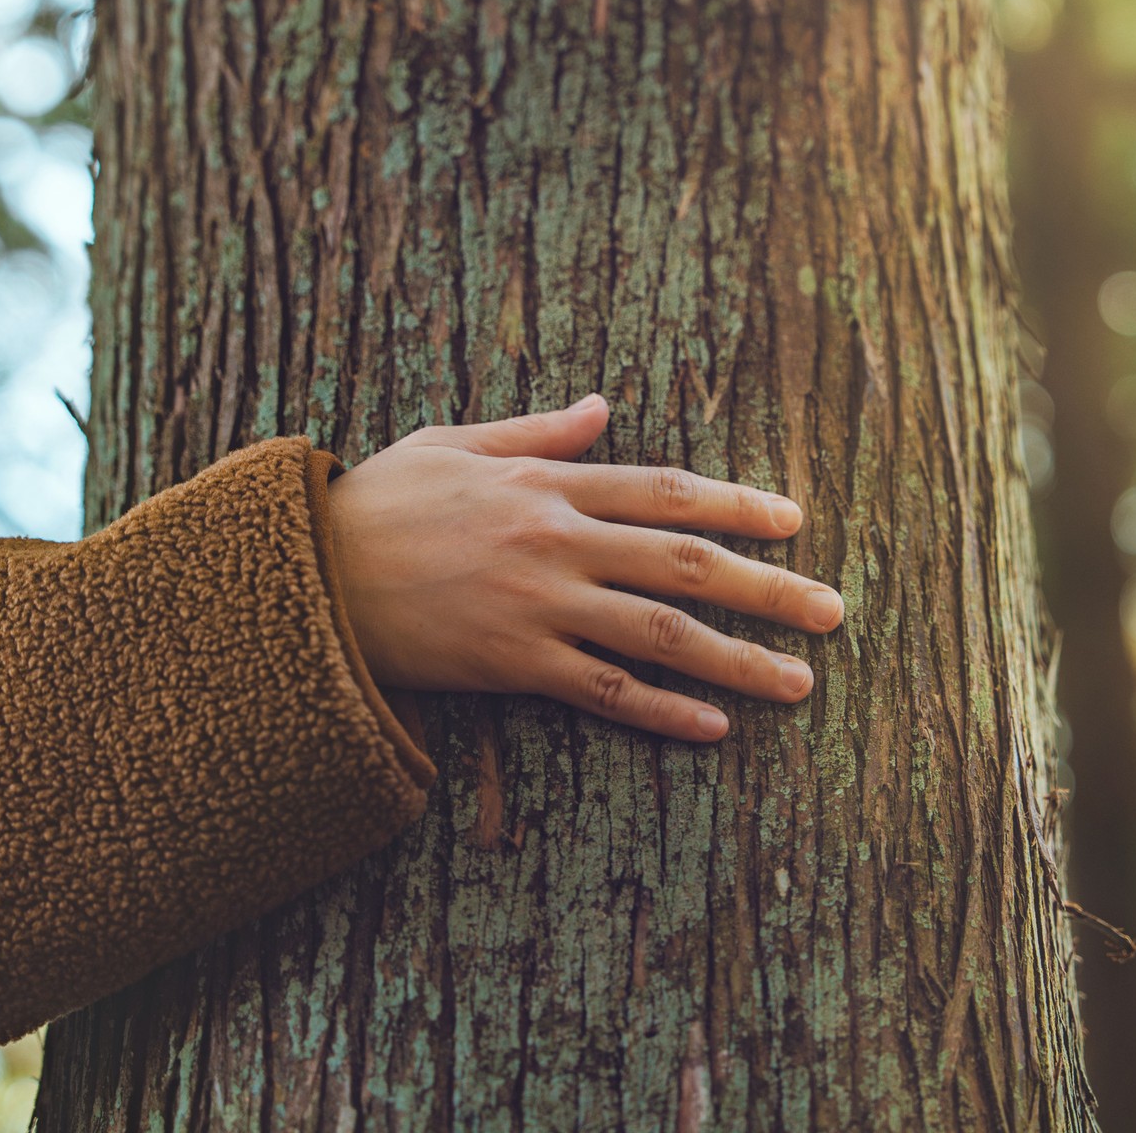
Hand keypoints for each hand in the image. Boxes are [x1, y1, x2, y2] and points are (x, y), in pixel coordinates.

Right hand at [322, 393, 843, 742]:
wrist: (300, 576)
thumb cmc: (378, 503)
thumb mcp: (455, 443)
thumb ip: (538, 433)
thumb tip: (604, 407)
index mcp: (550, 484)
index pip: (669, 490)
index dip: (741, 503)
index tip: (797, 521)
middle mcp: (557, 541)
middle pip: (686, 563)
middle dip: (769, 587)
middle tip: (835, 611)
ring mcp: (538, 607)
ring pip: (659, 635)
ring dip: (737, 660)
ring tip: (799, 682)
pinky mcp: (511, 665)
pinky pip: (600, 692)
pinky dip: (660, 711)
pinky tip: (714, 728)